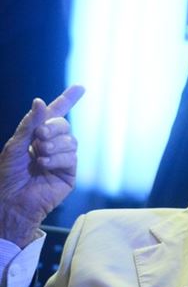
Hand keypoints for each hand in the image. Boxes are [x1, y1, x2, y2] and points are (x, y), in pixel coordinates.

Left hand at [0, 85, 84, 246]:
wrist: (11, 199)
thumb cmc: (7, 174)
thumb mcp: (15, 144)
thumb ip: (30, 123)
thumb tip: (41, 102)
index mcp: (37, 136)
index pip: (55, 114)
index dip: (68, 100)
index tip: (80, 88)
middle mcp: (52, 145)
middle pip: (64, 126)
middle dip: (53, 128)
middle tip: (38, 137)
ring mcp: (62, 159)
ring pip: (71, 141)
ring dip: (54, 145)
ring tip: (39, 156)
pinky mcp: (70, 173)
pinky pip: (71, 157)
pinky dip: (57, 159)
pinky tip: (44, 166)